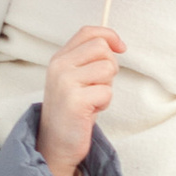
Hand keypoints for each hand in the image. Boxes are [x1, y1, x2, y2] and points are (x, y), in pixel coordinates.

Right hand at [39, 23, 123, 175]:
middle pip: (102, 48)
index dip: (109, 36)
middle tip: (99, 85)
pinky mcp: (75, 100)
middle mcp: (59, 66)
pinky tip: (90, 111)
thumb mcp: (74, 79)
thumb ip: (88, 59)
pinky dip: (104, 103)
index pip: (88, 32)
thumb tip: (116, 44)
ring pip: (107, 69)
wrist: (55, 143)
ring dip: (107, 87)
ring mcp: (65, 82)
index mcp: (59, 59)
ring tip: (93, 99)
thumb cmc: (71, 111)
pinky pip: (107, 92)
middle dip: (110, 66)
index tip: (121, 48)